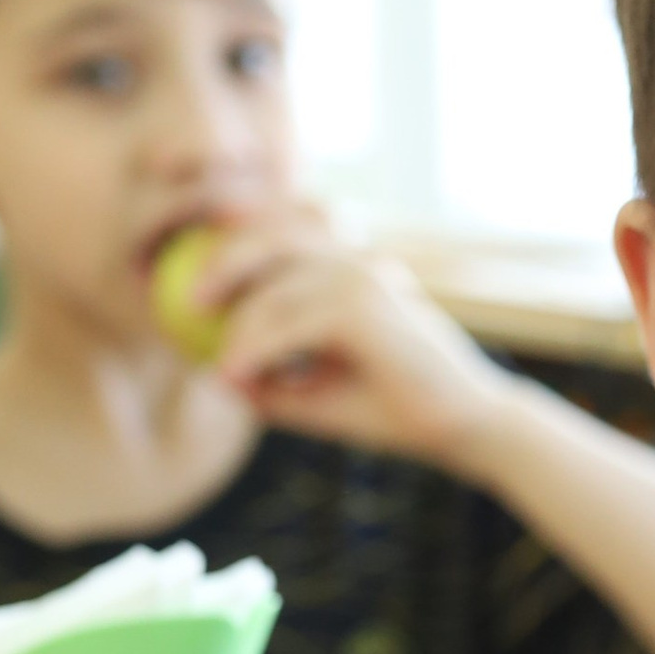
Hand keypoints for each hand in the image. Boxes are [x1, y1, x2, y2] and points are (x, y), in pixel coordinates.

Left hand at [192, 216, 515, 469]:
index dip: (240, 230)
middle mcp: (360, 261)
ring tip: (225, 367)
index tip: (197, 274)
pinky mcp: (364, 306)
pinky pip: (287, 322)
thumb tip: (216, 376)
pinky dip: (254, 349)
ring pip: (274, 287)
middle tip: (190, 301)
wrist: (464, 428)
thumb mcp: (320, 393)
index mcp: (355, 266)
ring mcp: (364, 277)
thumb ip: (273, 379)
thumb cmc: (397, 410)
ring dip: (240, 328)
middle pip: (273, 233)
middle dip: (224, 259)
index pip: (288, 225)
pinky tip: (233, 375)